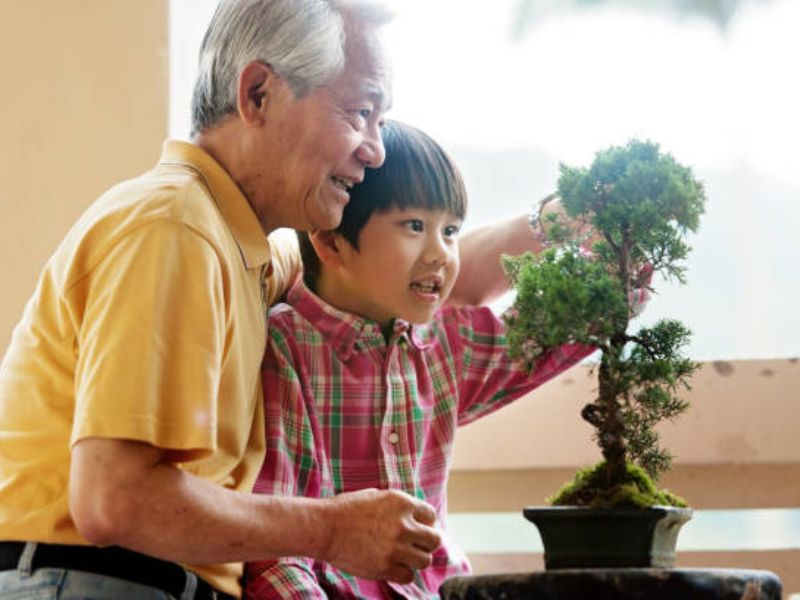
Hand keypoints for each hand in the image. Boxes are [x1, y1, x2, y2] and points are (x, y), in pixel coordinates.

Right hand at [320, 488, 441, 582]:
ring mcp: (395, 548)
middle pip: (434, 540)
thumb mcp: (375, 496)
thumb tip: (413, 515)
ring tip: (402, 557)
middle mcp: (403, 525)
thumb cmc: (345, 510)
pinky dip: (402, 574)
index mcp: (401, 503)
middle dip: (425, 543)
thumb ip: (397, 505)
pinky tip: (392, 567)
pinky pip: (408, 577)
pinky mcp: (385, 568)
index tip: (415, 529)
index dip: (424, 523)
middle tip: (413, 545)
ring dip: (415, 560)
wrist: (324, 528)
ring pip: (425, 561)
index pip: (431, 516)